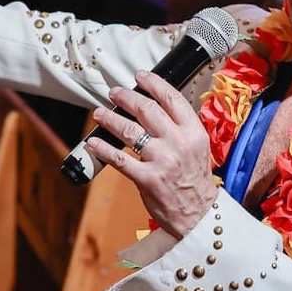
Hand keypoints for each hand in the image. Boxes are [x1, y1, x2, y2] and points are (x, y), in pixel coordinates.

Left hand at [85, 70, 217, 240]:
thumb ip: (181, 127)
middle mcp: (178, 143)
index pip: (172, 98)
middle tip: (115, 93)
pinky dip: (102, 149)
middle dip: (126, 97)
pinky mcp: (147, 178)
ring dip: (110, 119)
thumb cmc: (195, 180)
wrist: (198, 214)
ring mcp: (162, 160)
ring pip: (129, 130)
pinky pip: (119, 159)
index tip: (140, 77)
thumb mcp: (198, 148)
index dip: (153, 83)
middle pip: (147, 110)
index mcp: (194, 132)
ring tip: (99, 113)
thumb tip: (157, 107)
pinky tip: (93, 143)